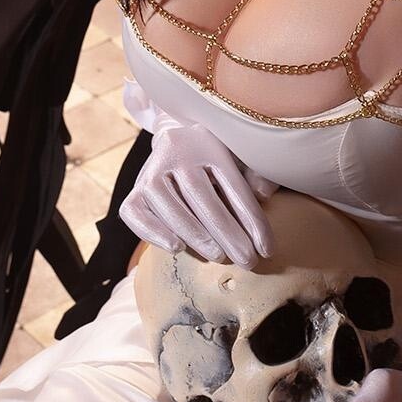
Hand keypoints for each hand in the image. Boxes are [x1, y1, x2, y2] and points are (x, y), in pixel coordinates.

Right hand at [119, 115, 278, 267]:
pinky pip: (134, 212)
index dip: (252, 218)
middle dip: (226, 231)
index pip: (232, 183)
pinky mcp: (134, 190)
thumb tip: (264, 193)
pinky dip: (152, 232)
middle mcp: (176, 150)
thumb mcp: (239, 158)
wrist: (176, 145)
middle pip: (200, 193)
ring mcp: (151, 169)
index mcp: (208, 141)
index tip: (267, 249)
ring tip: (218, 256)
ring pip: (166, 201)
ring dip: (193, 233)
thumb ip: (256, 175)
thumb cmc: (215, 160)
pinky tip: (176, 247)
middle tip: (247, 260)